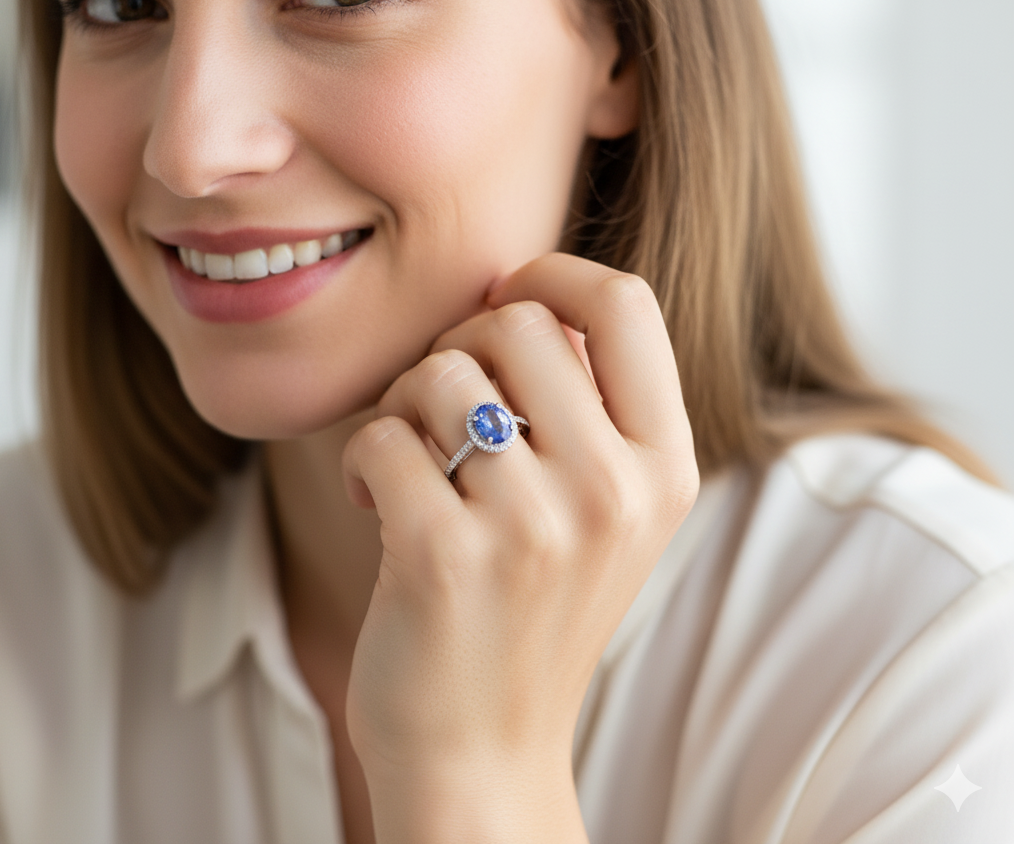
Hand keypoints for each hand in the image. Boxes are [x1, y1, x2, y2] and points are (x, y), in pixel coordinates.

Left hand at [341, 253, 698, 842]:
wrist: (481, 753)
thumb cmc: (526, 613)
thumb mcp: (599, 513)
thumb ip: (584, 405)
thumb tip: (521, 289)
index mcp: (663, 470)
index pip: (626, 304)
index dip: (554, 272)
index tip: (505, 292)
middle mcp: (614, 492)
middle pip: (514, 323)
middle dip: (456, 351)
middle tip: (436, 413)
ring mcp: (534, 527)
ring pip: (437, 372)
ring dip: (402, 407)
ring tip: (409, 466)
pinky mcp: (447, 557)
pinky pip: (380, 435)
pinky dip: (362, 461)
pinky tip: (375, 506)